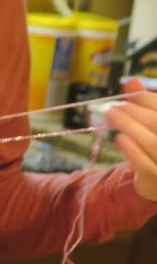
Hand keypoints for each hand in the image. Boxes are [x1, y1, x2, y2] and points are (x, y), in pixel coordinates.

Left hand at [106, 78, 156, 201]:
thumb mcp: (151, 122)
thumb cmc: (155, 145)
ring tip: (111, 116)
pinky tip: (119, 138)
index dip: (146, 99)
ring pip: (152, 143)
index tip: (128, 95)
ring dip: (129, 127)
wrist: (155, 181)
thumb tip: (131, 82)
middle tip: (113, 107)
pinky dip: (131, 150)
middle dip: (134, 112)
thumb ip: (144, 104)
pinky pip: (145, 165)